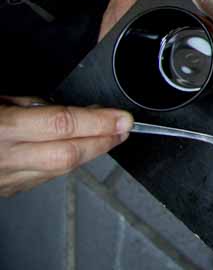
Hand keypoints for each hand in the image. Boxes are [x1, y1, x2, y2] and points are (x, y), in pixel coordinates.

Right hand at [0, 98, 131, 195]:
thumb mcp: (0, 101)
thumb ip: (35, 106)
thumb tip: (77, 112)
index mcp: (5, 128)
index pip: (63, 125)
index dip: (98, 122)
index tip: (122, 118)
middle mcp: (7, 156)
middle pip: (68, 155)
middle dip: (103, 142)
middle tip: (123, 130)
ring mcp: (7, 177)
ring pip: (61, 170)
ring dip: (90, 153)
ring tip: (107, 137)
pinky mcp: (9, 189)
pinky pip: (46, 177)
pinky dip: (67, 163)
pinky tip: (78, 151)